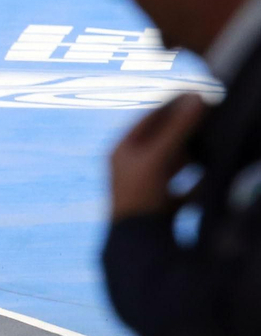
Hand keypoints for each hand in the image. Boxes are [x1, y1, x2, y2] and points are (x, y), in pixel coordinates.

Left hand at [109, 94, 205, 219]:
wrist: (136, 243)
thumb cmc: (140, 196)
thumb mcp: (159, 158)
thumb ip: (178, 129)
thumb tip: (197, 97)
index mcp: (122, 151)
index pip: (149, 118)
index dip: (174, 104)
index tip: (198, 92)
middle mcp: (130, 168)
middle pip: (162, 140)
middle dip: (186, 128)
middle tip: (211, 113)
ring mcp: (144, 187)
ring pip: (173, 163)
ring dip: (193, 153)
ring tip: (215, 140)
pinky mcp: (159, 206)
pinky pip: (182, 188)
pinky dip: (197, 182)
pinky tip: (213, 176)